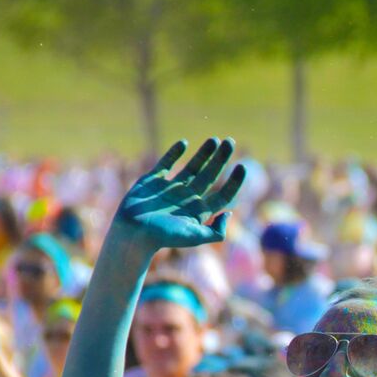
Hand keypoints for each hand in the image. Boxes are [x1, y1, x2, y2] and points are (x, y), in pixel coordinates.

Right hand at [110, 138, 244, 250]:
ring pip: (191, 167)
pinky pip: (165, 164)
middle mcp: (187, 199)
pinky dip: (173, 153)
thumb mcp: (194, 236)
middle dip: (220, 159)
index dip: (234, 182)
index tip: (242, 166)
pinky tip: (184, 143)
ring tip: (214, 140)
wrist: (133, 233)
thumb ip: (215, 230)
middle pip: (209, 176)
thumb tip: (229, 213)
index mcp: (199, 212)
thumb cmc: (164, 237)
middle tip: (230, 142)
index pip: (222, 195)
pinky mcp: (152, 181)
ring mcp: (170, 189)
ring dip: (203, 154)